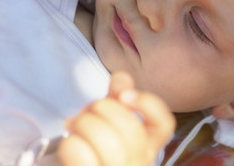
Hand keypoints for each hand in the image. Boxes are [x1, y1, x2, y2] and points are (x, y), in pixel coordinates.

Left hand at [55, 72, 175, 165]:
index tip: (125, 95)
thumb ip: (116, 96)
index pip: (164, 124)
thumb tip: (122, 77)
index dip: (148, 104)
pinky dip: (73, 142)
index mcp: (146, 146)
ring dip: (85, 123)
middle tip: (87, 108)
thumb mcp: (106, 117)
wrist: (70, 165)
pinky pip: (84, 157)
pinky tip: (70, 139)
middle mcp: (138, 163)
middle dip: (103, 108)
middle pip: (132, 129)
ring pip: (110, 145)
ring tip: (73, 123)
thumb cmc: (92, 144)